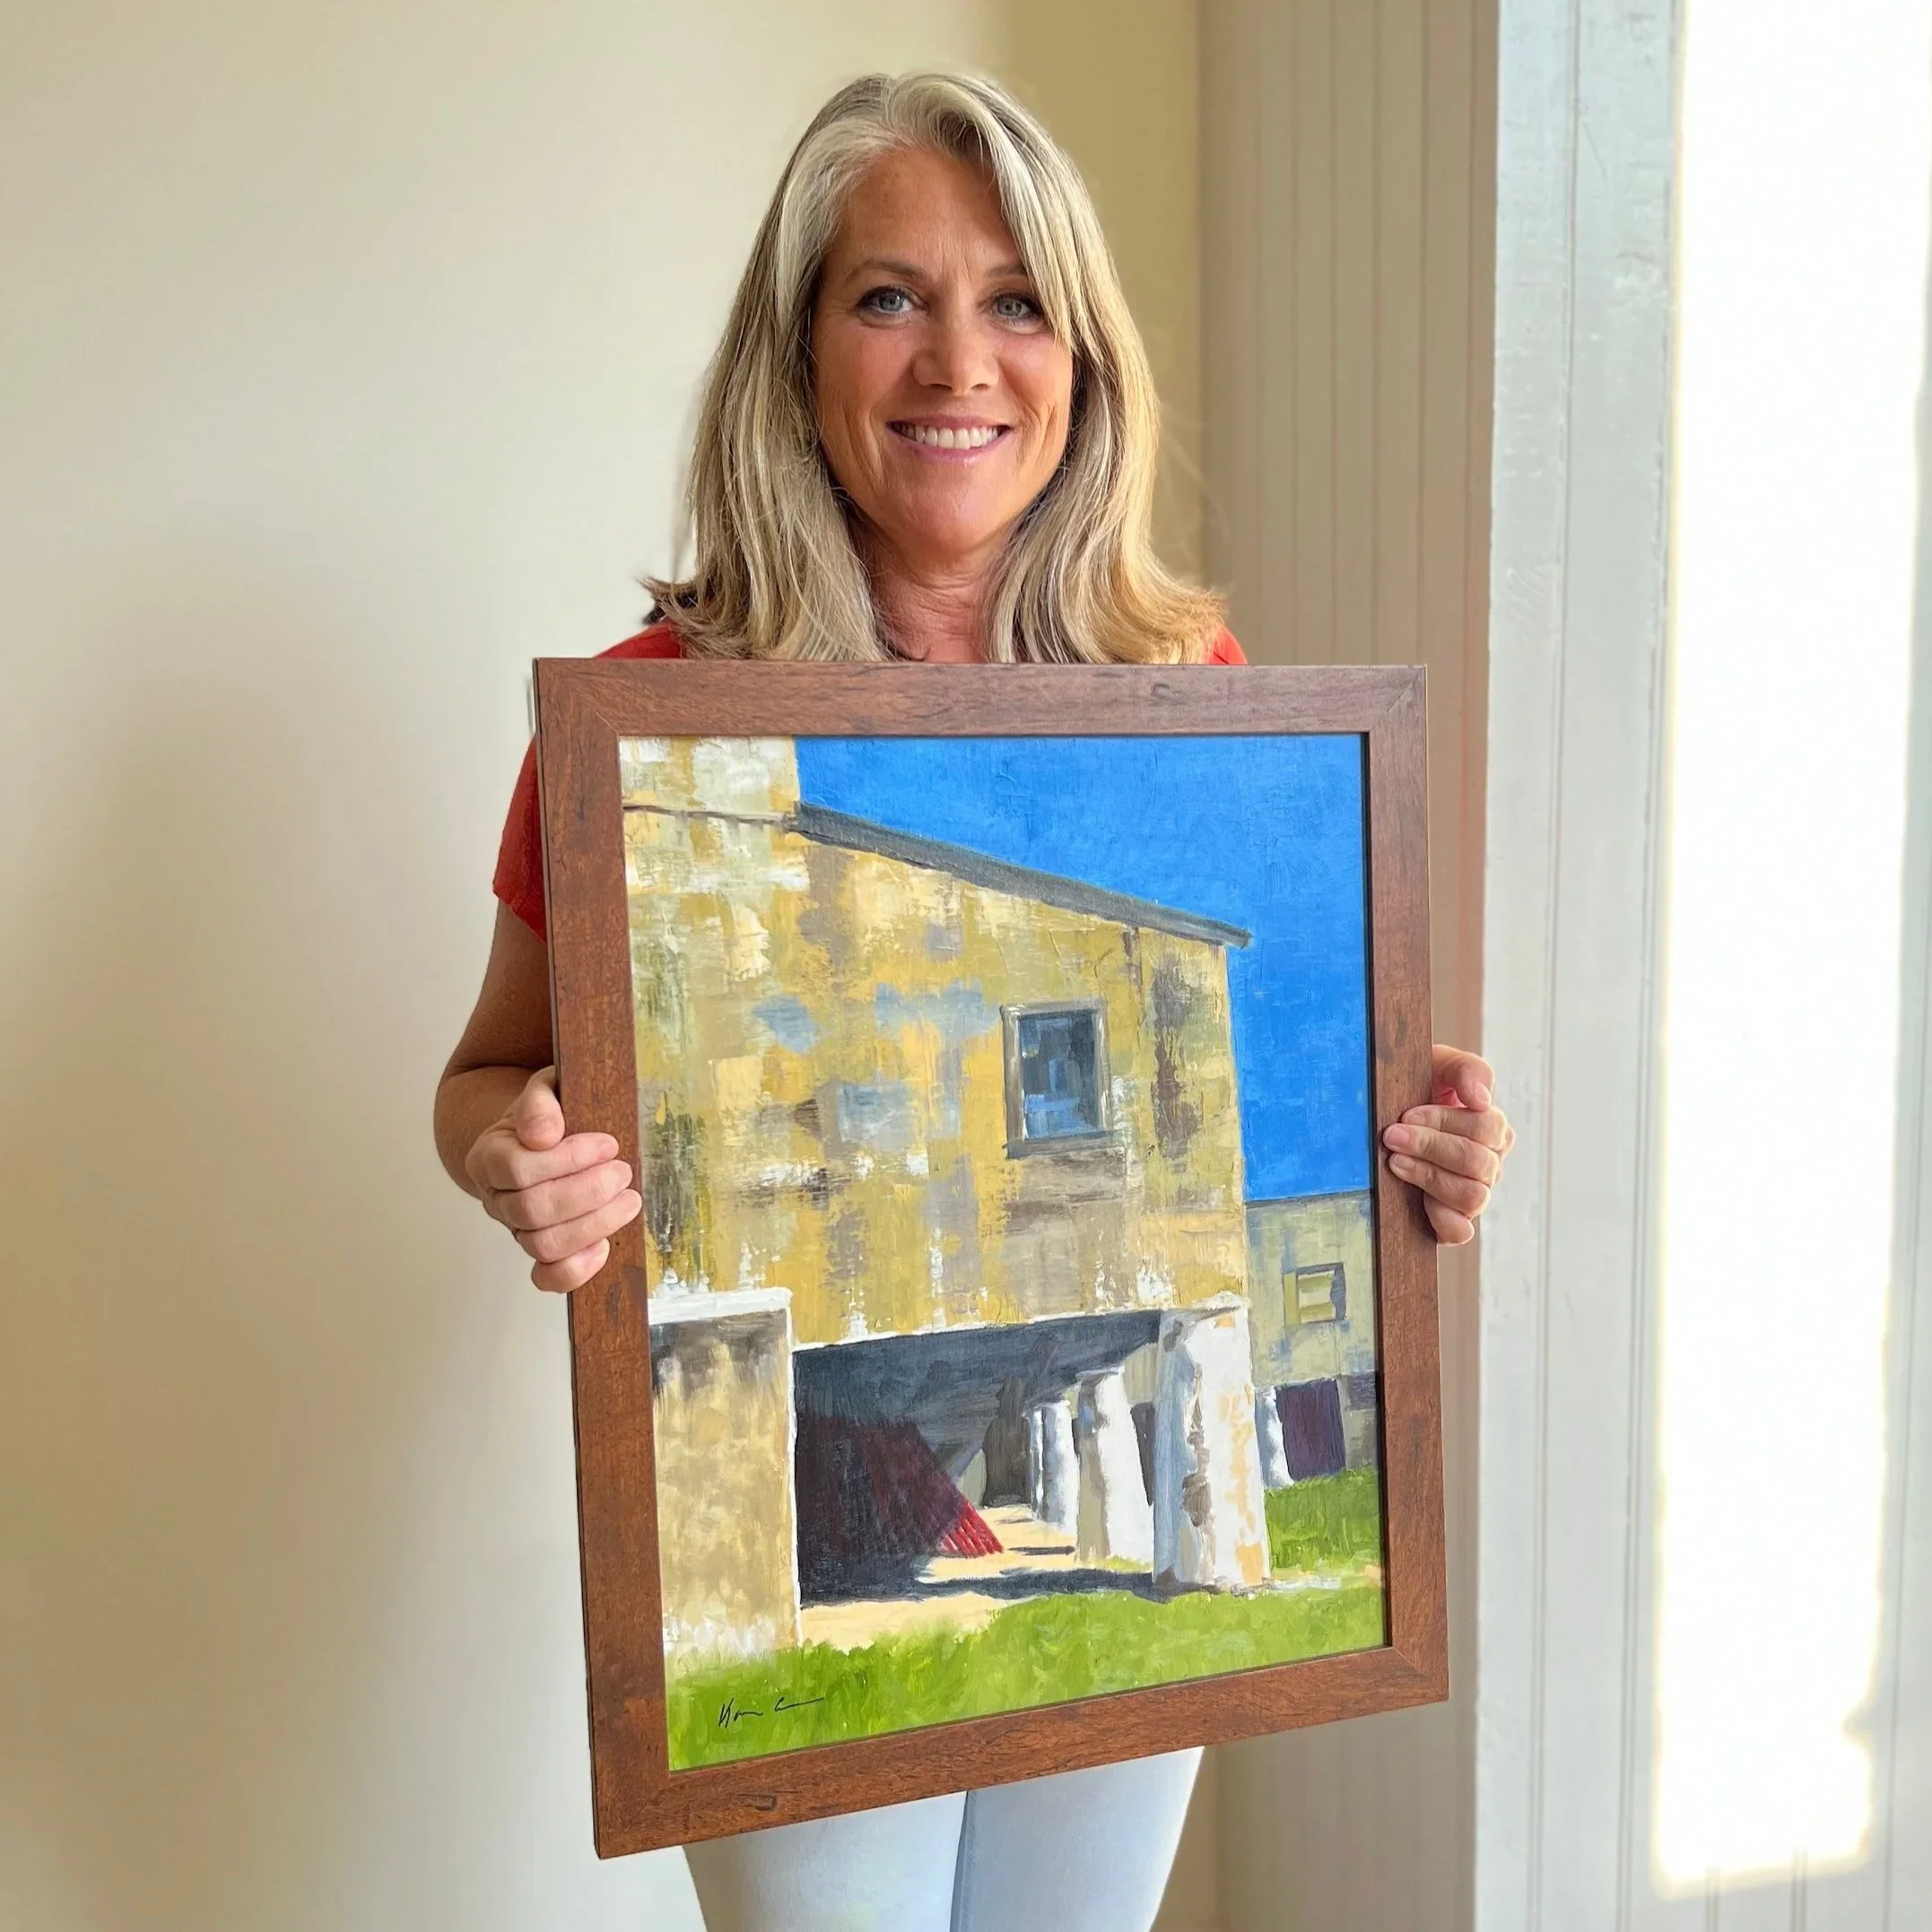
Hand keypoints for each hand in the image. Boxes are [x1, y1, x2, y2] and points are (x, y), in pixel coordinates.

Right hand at [464, 1067, 642, 1291]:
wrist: (543, 1137)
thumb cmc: (550, 1114)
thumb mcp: (545, 1091)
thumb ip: (540, 1103)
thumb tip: (545, 1134)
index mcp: (489, 1156)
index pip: (517, 1168)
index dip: (567, 1160)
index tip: (609, 1144)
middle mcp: (496, 1198)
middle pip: (532, 1210)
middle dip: (588, 1193)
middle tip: (623, 1172)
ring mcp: (516, 1229)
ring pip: (543, 1244)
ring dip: (594, 1224)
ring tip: (628, 1200)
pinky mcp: (539, 1252)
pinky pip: (548, 1277)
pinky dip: (577, 1269)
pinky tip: (605, 1246)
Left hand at [1381, 1046, 1513, 1246]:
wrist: (1384, 1110)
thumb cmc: (1416, 1086)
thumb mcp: (1439, 1064)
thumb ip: (1467, 1070)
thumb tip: (1482, 1099)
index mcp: (1492, 1129)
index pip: (1487, 1128)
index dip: (1446, 1122)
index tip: (1407, 1113)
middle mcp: (1489, 1164)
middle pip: (1477, 1162)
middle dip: (1430, 1146)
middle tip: (1392, 1136)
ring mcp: (1472, 1195)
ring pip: (1471, 1196)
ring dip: (1429, 1176)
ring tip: (1395, 1161)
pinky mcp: (1450, 1221)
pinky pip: (1460, 1231)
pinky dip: (1441, 1217)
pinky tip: (1415, 1199)